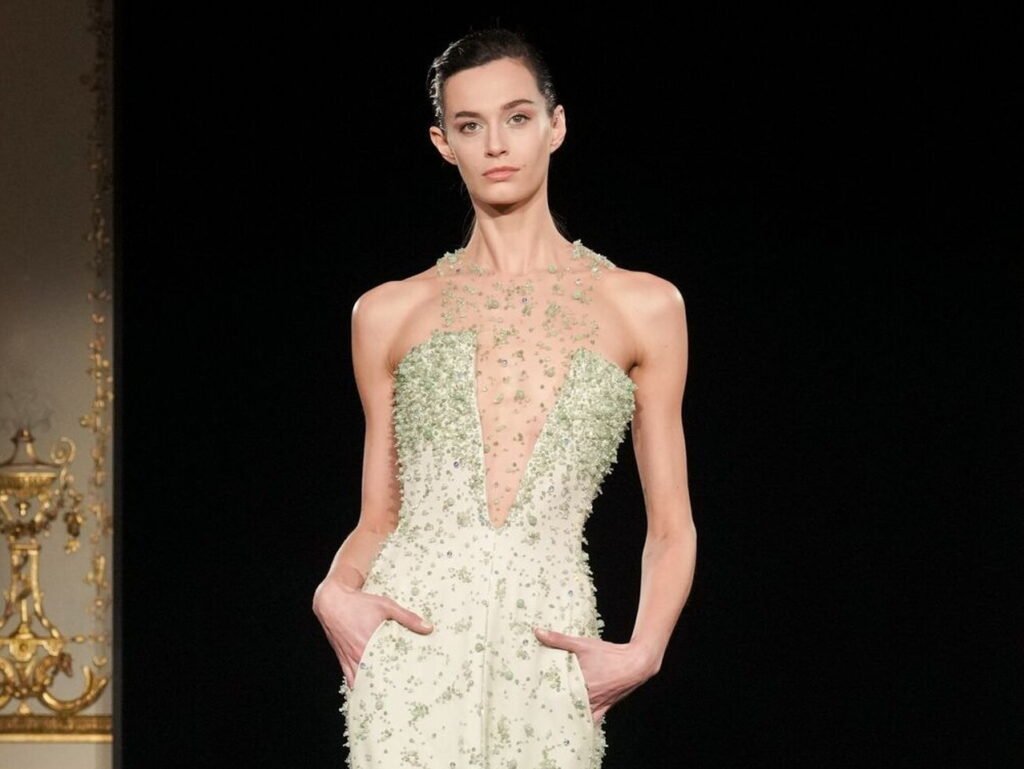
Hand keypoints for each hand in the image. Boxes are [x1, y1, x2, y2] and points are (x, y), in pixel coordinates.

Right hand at [313, 578, 433, 689]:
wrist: (331, 601)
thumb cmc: (359, 603)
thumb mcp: (387, 606)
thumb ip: (408, 617)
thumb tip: (429, 628)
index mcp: (370, 645)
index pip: (387, 670)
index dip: (398, 681)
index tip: (410, 688)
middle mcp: (358, 656)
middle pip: (374, 679)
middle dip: (386, 688)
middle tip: (401, 695)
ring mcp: (349, 659)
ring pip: (360, 682)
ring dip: (371, 688)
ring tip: (385, 697)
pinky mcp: (342, 658)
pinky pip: (349, 677)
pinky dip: (357, 685)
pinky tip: (365, 691)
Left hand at [533, 626, 655, 722]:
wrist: (636, 663)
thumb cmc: (609, 654)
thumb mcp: (582, 644)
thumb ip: (558, 639)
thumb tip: (537, 632)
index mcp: (578, 684)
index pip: (554, 695)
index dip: (542, 697)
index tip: (531, 697)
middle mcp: (587, 698)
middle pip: (564, 707)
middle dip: (552, 707)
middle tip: (538, 707)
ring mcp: (596, 704)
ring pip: (577, 716)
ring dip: (567, 715)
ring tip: (552, 717)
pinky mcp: (605, 707)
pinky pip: (592, 720)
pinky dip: (583, 722)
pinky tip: (575, 724)